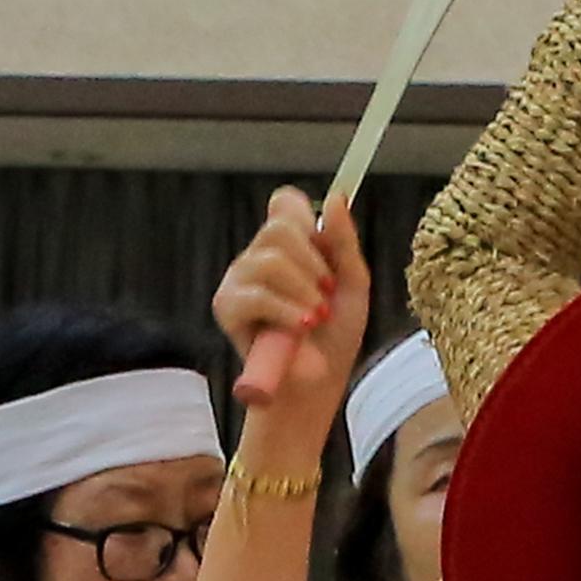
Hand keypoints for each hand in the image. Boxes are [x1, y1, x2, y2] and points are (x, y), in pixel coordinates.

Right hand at [212, 184, 365, 427]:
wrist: (319, 382)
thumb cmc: (334, 337)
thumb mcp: (353, 285)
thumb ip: (344, 242)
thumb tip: (335, 198)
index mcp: (287, 247)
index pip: (284, 205)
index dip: (304, 217)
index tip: (324, 247)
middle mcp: (258, 257)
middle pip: (280, 228)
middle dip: (313, 264)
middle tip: (327, 296)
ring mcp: (239, 280)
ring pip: (270, 260)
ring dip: (304, 292)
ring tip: (316, 318)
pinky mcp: (227, 307)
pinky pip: (256, 294)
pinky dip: (285, 311)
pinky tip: (300, 327)